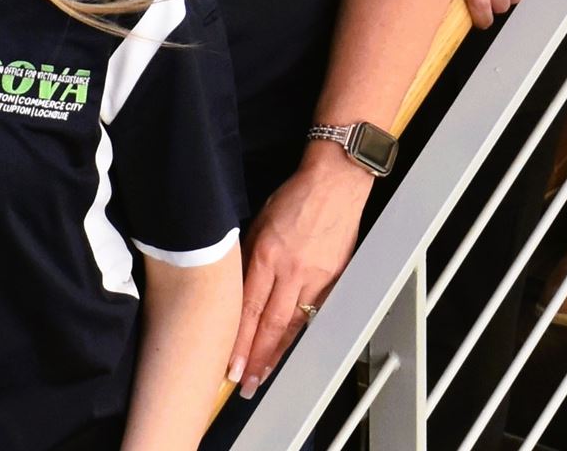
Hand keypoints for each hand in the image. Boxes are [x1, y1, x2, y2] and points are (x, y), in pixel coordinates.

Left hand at [227, 145, 371, 398]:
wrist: (335, 182)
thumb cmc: (295, 196)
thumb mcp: (259, 221)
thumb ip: (248, 257)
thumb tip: (236, 289)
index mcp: (268, 253)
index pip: (250, 308)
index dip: (240, 341)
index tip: (230, 365)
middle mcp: (291, 270)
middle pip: (271, 325)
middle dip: (256, 359)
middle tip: (245, 385)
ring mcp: (315, 277)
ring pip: (293, 325)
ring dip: (277, 354)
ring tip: (264, 375)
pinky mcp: (333, 279)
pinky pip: (313, 313)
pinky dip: (299, 334)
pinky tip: (289, 349)